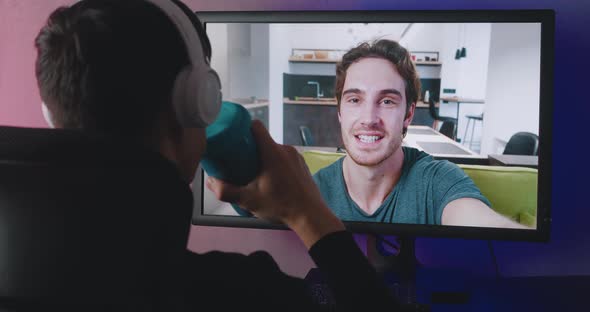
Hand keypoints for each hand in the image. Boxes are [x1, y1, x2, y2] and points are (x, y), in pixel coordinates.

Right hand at [206, 120, 343, 247]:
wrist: (310, 216)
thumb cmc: (282, 206)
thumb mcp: (248, 200)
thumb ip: (226, 191)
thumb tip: (212, 183)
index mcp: (272, 152)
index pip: (256, 126)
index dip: (243, 128)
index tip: (234, 137)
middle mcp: (285, 150)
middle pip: (263, 141)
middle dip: (250, 149)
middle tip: (240, 163)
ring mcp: (296, 157)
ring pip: (274, 151)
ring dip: (264, 159)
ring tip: (255, 175)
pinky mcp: (302, 165)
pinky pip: (285, 159)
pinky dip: (276, 165)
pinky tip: (271, 181)